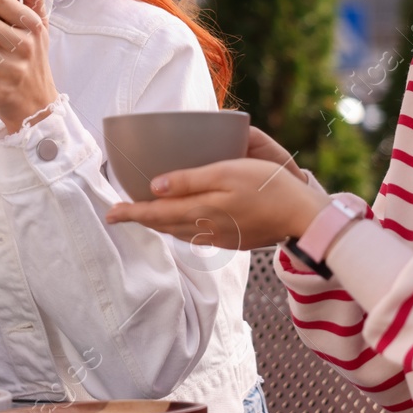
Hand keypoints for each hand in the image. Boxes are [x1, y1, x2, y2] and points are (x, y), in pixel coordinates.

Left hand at [104, 127, 331, 249]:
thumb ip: (189, 180)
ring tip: (145, 215)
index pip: (155, 214)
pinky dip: (180, 227)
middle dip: (141, 219)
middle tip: (121, 213)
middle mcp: (204, 229)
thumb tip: (155, 186)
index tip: (110, 214)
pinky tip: (182, 220)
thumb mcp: (226, 173)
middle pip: (163, 225)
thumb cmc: (267, 187)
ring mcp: (219, 237)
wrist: (301, 216)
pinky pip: (195, 235)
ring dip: (159, 224)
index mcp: (200, 211)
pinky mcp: (232, 239)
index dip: (131, 213)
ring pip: (178, 232)